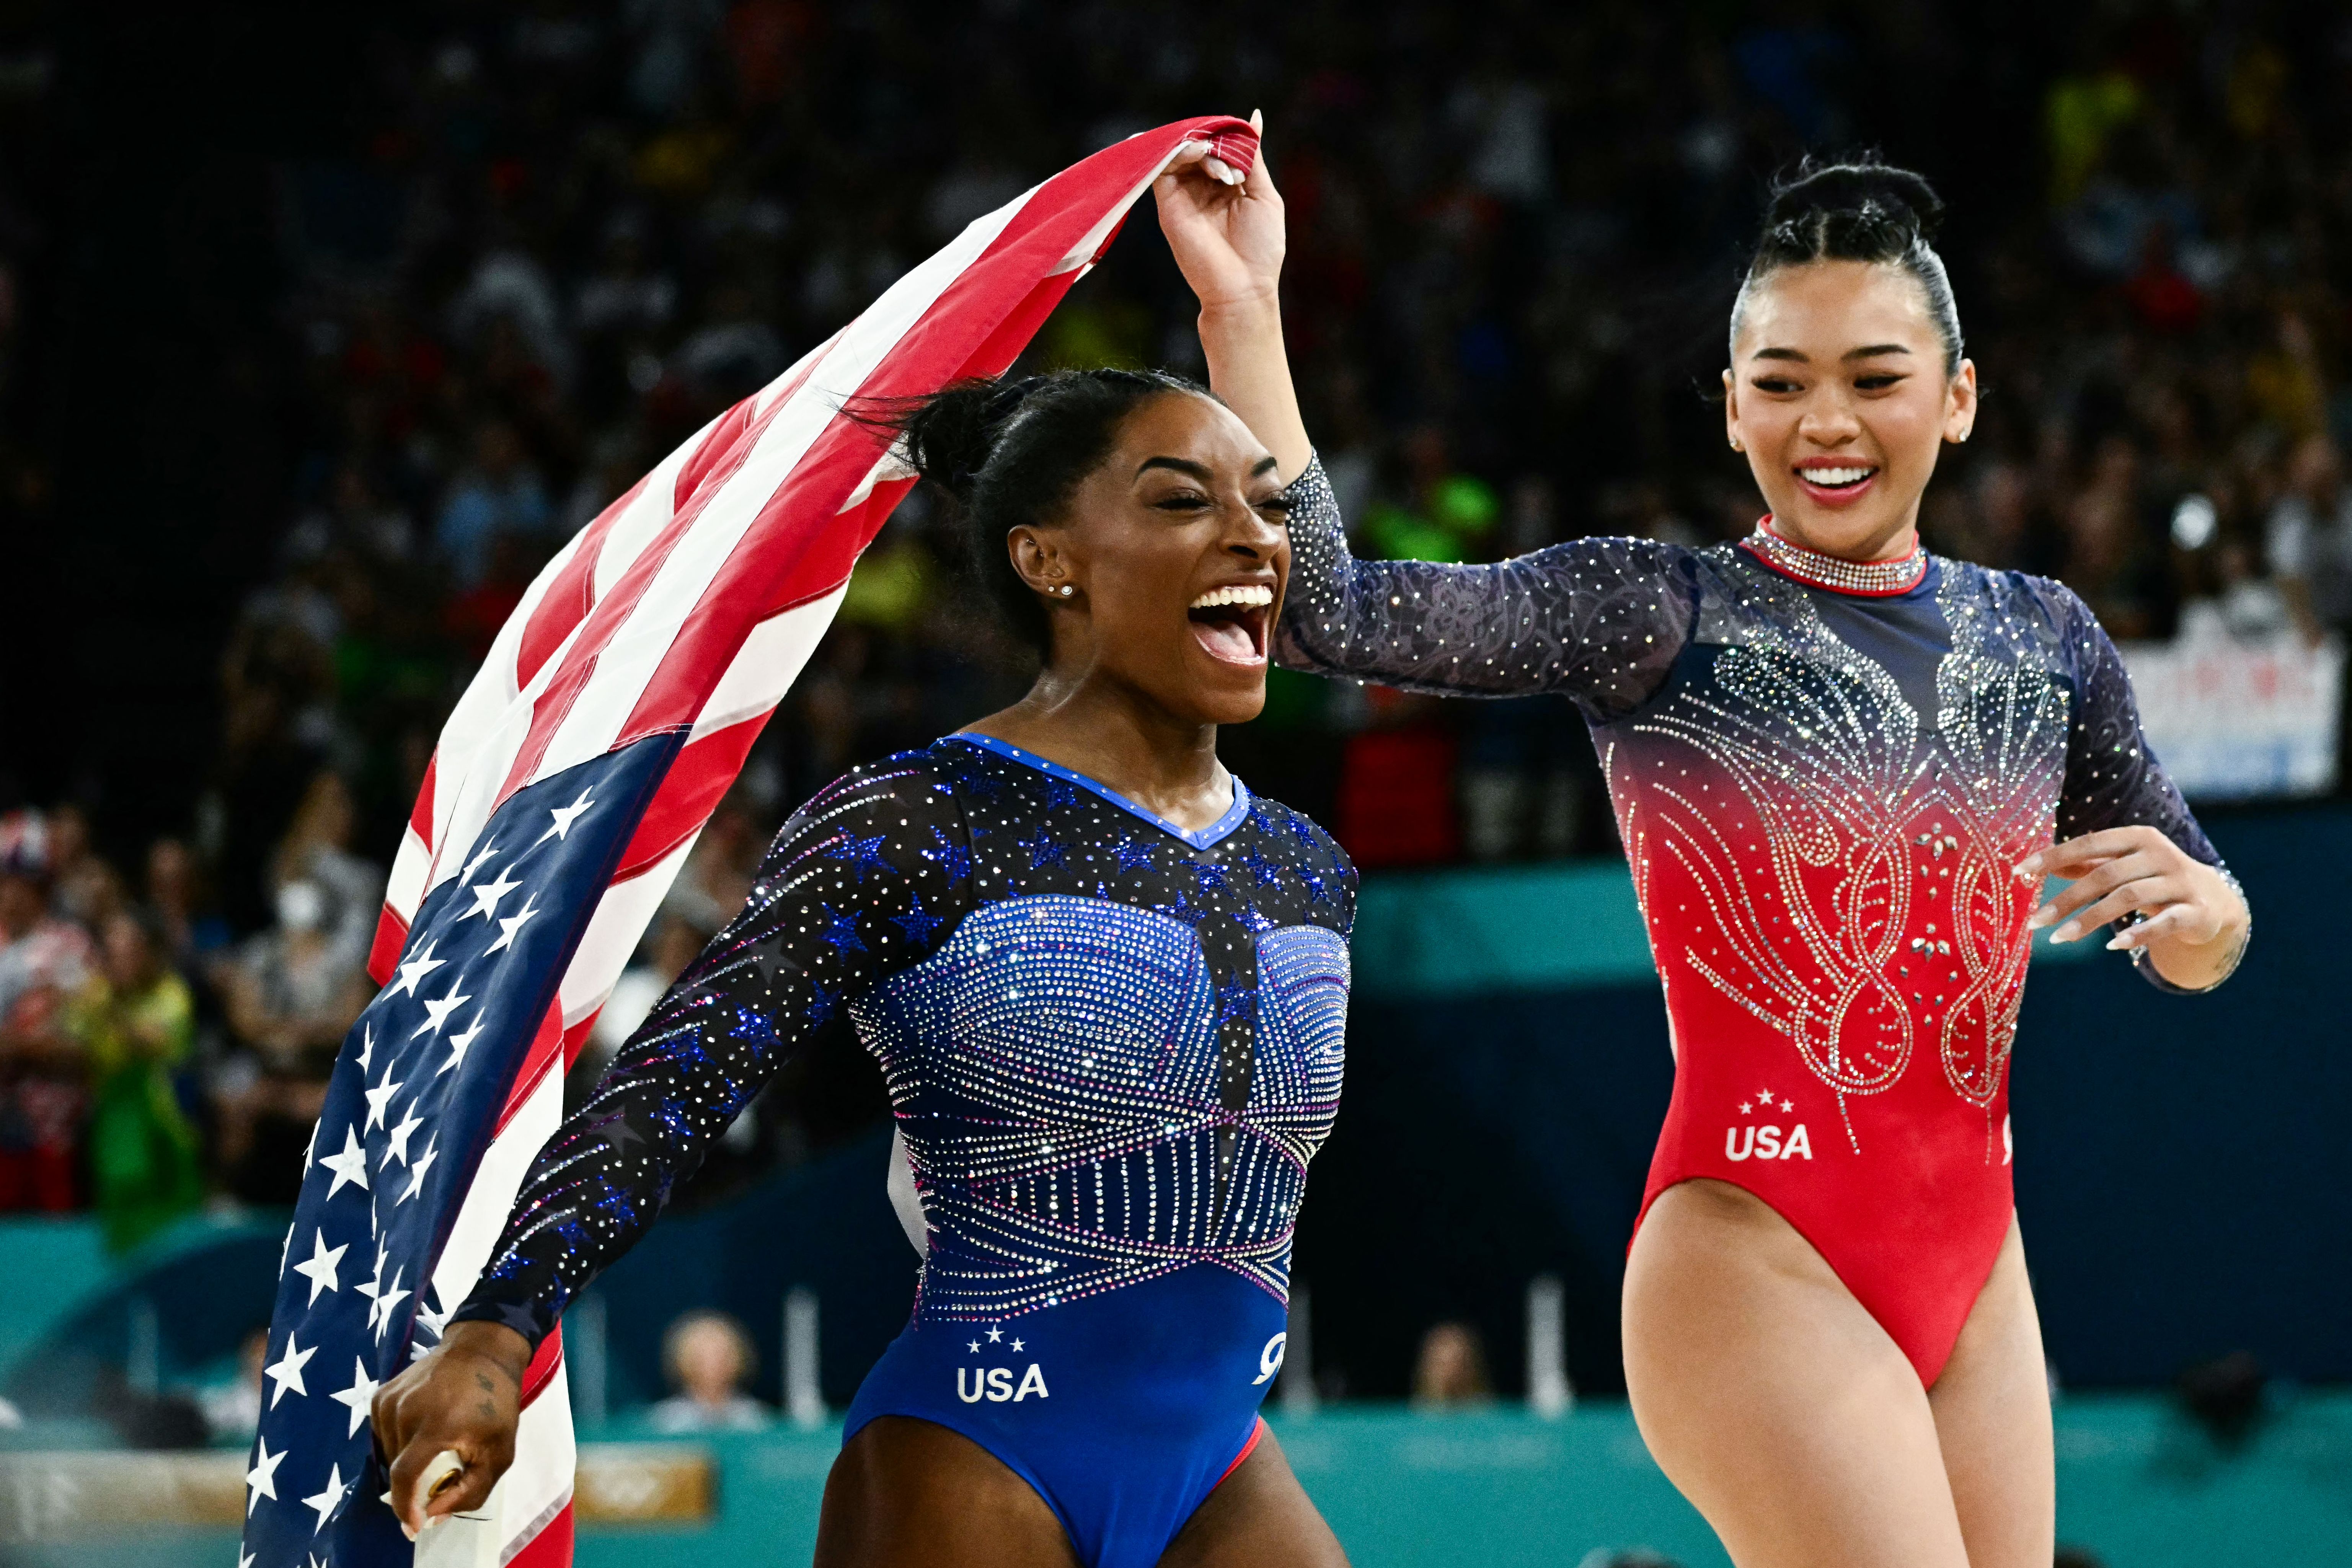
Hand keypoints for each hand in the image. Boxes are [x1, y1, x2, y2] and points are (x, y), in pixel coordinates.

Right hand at [371, 1320, 530, 1538]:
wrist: (482, 1348)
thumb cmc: (495, 1401)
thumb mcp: (499, 1451)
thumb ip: (471, 1490)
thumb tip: (433, 1514)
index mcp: (435, 1424)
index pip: (404, 1477)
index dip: (404, 1507)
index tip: (412, 1526)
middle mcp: (404, 1411)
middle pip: (398, 1468)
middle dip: (415, 1483)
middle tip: (442, 1473)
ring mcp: (389, 1400)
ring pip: (389, 1452)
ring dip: (407, 1461)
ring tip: (436, 1446)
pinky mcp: (381, 1394)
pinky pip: (383, 1433)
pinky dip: (399, 1442)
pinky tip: (423, 1430)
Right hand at [1153, 109, 1284, 316]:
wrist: (1241, 287)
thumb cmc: (1260, 248)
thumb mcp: (1264, 194)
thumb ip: (1253, 157)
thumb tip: (1253, 117)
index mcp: (1227, 184)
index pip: (1221, 145)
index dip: (1228, 135)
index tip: (1241, 139)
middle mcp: (1203, 187)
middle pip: (1200, 144)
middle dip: (1215, 141)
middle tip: (1230, 163)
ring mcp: (1184, 195)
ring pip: (1180, 151)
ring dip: (1199, 145)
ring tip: (1217, 165)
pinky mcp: (1168, 203)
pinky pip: (1162, 166)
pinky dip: (1176, 150)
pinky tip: (1195, 150)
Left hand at [2016, 826, 2248, 988]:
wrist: (2215, 900)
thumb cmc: (2154, 879)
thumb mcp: (2123, 867)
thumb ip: (2086, 864)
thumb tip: (2038, 867)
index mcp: (2138, 837)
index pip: (2089, 843)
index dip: (2054, 856)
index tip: (2020, 872)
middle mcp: (2161, 854)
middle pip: (2105, 875)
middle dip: (2066, 899)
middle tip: (2035, 922)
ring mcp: (2181, 882)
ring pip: (2128, 898)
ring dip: (2090, 919)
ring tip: (2059, 938)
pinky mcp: (2196, 911)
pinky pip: (2163, 922)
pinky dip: (2138, 933)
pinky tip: (2112, 946)